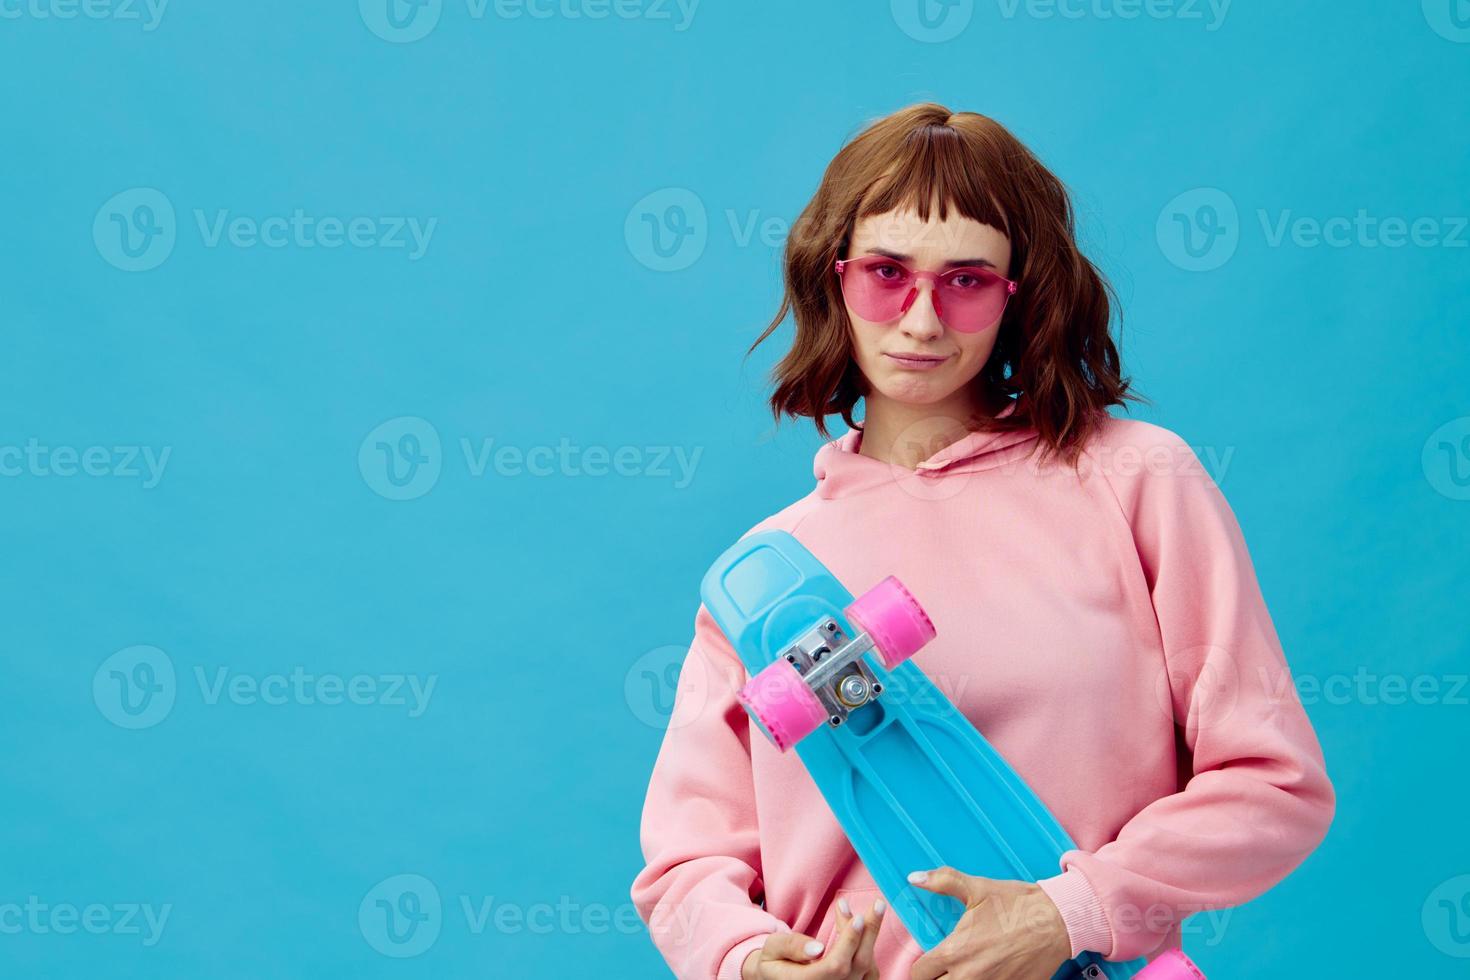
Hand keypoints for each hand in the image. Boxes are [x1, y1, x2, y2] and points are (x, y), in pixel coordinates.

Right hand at [742, 896, 885, 979]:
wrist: (776, 978)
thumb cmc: (773, 961)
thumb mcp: (772, 949)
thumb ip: (791, 946)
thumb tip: (818, 948)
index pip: (836, 965)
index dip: (849, 942)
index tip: (857, 917)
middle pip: (858, 964)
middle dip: (869, 932)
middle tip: (878, 904)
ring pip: (866, 966)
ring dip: (867, 936)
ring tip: (859, 911)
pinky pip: (868, 971)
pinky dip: (867, 948)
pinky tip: (859, 929)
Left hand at [907, 868, 1070, 979]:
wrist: (1058, 920)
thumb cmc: (1018, 905)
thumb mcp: (977, 889)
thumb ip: (942, 882)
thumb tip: (915, 877)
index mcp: (955, 952)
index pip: (919, 973)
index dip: (920, 967)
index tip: (927, 963)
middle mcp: (969, 976)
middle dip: (936, 979)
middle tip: (943, 970)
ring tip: (964, 972)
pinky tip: (987, 975)